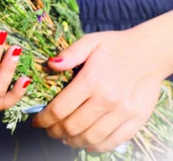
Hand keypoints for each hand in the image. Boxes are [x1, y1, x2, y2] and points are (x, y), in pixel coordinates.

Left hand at [33, 17, 172, 152]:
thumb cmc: (115, 46)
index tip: (36, 122)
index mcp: (91, 80)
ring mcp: (123, 112)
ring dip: (72, 141)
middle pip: (73, 126)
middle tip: (48, 130)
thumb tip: (49, 64)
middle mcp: (107, 99)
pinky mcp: (137, 119)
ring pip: (91, 137)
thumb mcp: (90, 41)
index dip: (44, 119)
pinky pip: (113, 141)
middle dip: (55, 132)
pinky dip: (97, 146)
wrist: (150, 52)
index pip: (60, 109)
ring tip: (64, 138)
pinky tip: (86, 142)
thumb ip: (69, 53)